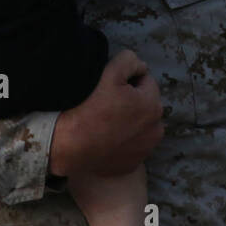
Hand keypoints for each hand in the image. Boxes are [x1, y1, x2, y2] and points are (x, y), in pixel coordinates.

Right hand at [49, 50, 164, 177]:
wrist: (69, 144)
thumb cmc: (89, 106)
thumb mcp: (109, 73)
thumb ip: (130, 60)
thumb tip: (140, 67)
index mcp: (153, 106)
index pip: (145, 82)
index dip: (127, 81)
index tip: (110, 88)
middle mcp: (156, 130)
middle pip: (145, 105)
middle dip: (132, 102)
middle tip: (106, 104)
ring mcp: (144, 150)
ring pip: (140, 127)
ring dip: (130, 122)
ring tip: (105, 121)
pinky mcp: (132, 165)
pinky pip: (131, 146)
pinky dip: (122, 141)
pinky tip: (105, 138)